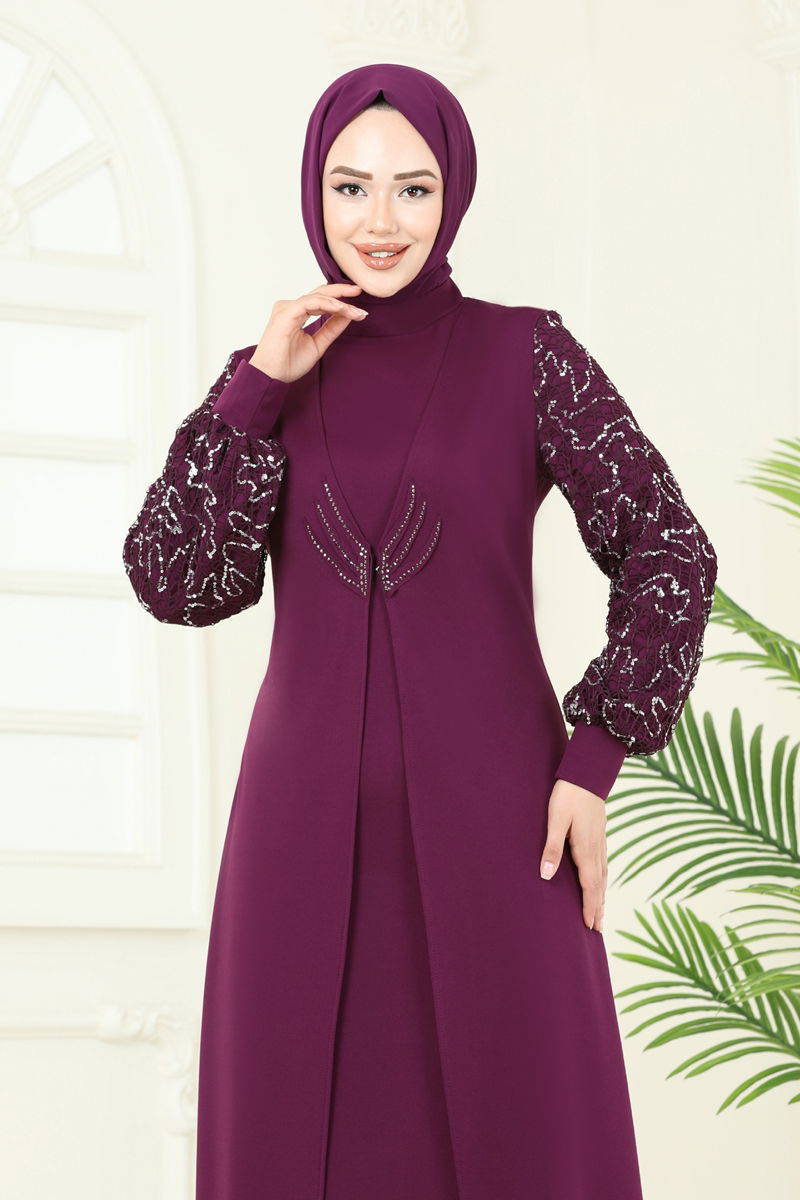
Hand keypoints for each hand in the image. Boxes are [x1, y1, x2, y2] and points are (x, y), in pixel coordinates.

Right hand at [248, 282, 367, 382]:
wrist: (271, 377)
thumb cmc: (288, 363)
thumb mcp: (318, 344)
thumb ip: (331, 329)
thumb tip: (348, 316)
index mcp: (296, 313)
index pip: (321, 300)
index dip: (340, 301)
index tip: (359, 308)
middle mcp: (290, 307)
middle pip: (320, 292)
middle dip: (341, 291)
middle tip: (359, 290)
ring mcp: (287, 308)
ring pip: (318, 297)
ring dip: (339, 302)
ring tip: (355, 311)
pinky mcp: (286, 313)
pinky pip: (310, 303)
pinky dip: (328, 305)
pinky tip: (342, 309)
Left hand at [539, 778, 606, 931]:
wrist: (587, 774)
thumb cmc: (568, 795)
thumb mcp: (555, 820)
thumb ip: (552, 848)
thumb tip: (547, 875)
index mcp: (585, 849)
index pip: (589, 886)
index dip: (588, 907)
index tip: (589, 927)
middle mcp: (596, 849)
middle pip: (599, 886)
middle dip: (597, 908)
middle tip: (597, 931)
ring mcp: (601, 843)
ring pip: (603, 876)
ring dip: (602, 897)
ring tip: (601, 914)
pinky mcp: (600, 835)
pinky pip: (604, 865)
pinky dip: (603, 881)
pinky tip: (601, 883)